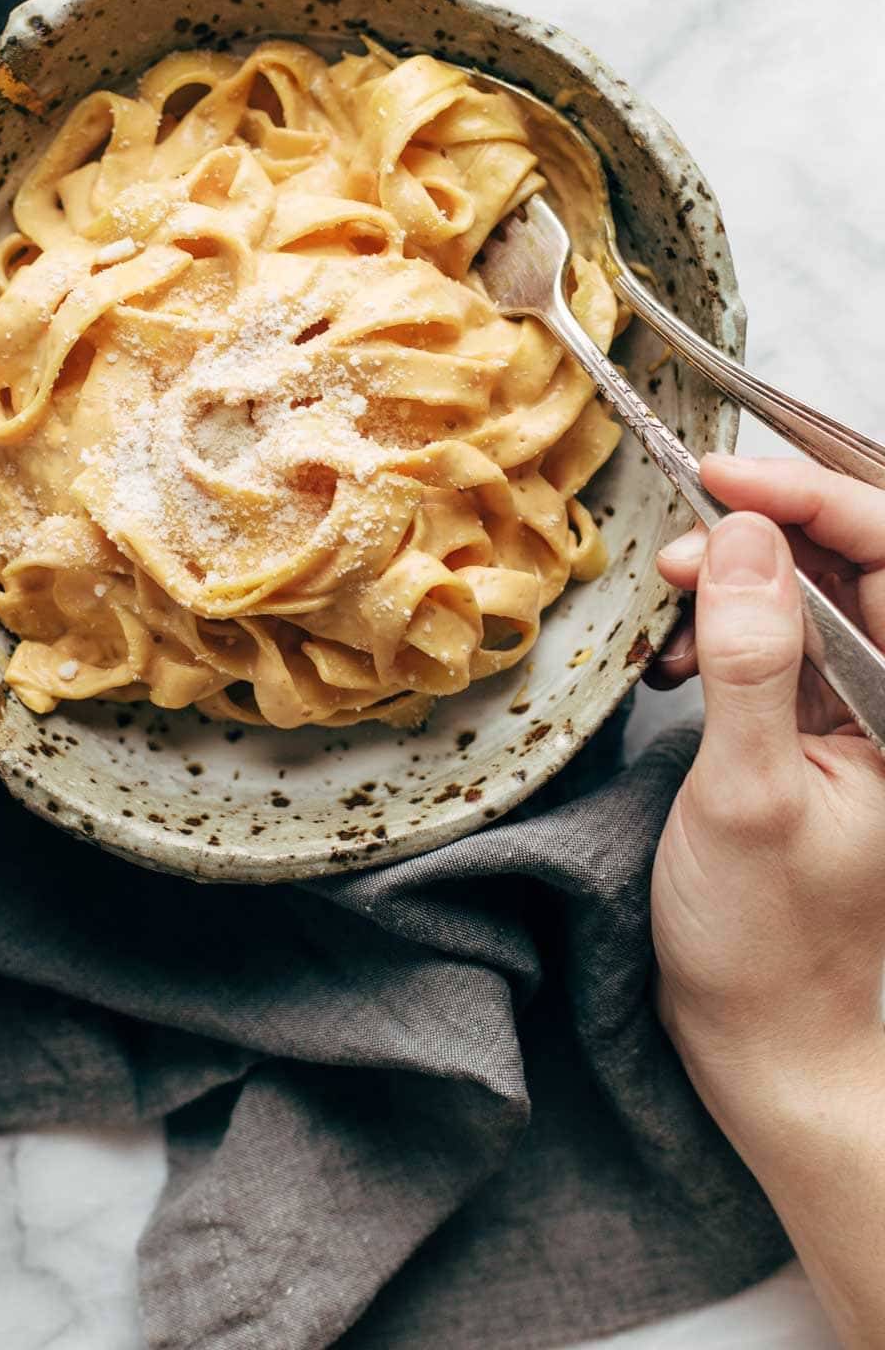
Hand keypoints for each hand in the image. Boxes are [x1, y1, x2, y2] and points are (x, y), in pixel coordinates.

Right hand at [651, 454, 884, 1131]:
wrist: (768, 1045)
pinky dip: (719, 630)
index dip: (810, 500)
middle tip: (675, 539)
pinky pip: (774, 645)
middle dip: (763, 532)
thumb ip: (752, 664)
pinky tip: (676, 658)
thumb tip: (744, 542)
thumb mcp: (748, 796)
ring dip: (732, 580)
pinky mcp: (812, 734)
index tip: (719, 478)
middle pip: (850, 565)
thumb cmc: (768, 945)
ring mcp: (858, 717)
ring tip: (666, 600)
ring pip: (805, 597)